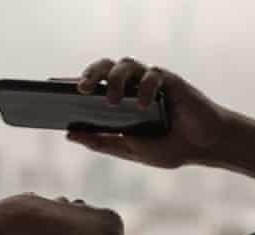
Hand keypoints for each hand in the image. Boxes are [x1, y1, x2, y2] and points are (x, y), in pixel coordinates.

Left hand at [65, 56, 240, 168]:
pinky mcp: (170, 81)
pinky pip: (154, 75)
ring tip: (111, 100)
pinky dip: (146, 88)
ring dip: (116, 79)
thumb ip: (101, 141)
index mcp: (120, 101)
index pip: (93, 84)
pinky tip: (142, 104)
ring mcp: (151, 82)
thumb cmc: (169, 147)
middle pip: (106, 67)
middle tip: (81, 90)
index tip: (50, 91)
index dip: (72, 83)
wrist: (204, 147)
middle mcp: (133, 87)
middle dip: (91, 73)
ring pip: (126, 64)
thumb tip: (70, 134)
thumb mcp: (129, 150)